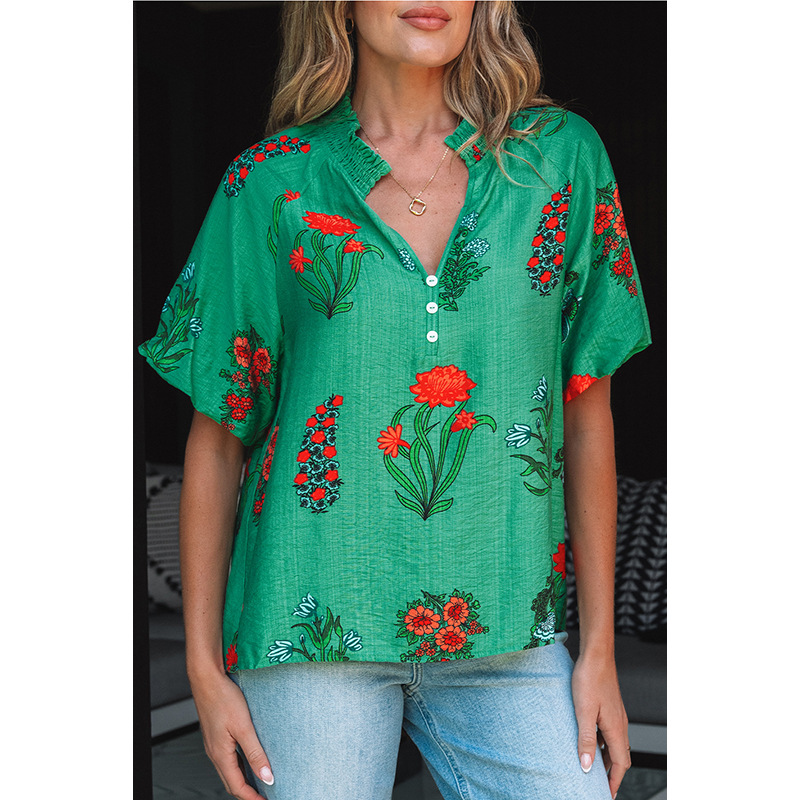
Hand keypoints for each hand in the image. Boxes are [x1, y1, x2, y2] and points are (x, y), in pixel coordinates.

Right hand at [190, 669, 273, 799]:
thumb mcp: (244, 727)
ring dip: (244, 780)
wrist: (207, 679)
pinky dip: (240, 765)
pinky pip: (228, 758)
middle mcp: (215, 753)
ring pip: (229, 770)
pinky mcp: (216, 735)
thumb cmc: (223, 698)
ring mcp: (214, 744)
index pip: (237, 787)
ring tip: (261, 781)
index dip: (252, 798)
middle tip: (265, 795)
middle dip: (248, 793)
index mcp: (220, 755)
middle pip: (232, 782)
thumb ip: (255, 753)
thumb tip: (267, 777)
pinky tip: (250, 760)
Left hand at [571, 651, 630, 798]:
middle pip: (620, 756)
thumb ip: (585, 739)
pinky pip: (609, 731)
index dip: (614, 781)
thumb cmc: (590, 679)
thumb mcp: (583, 712)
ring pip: (614, 743)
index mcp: (616, 728)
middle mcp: (619, 723)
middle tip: (600, 784)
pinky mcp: (609, 706)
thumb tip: (586, 766)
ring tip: (594, 767)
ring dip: (607, 757)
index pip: (621, 763)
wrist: (596, 654)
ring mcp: (615, 714)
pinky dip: (602, 741)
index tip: (607, 794)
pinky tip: (590, 739)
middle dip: (612, 773)